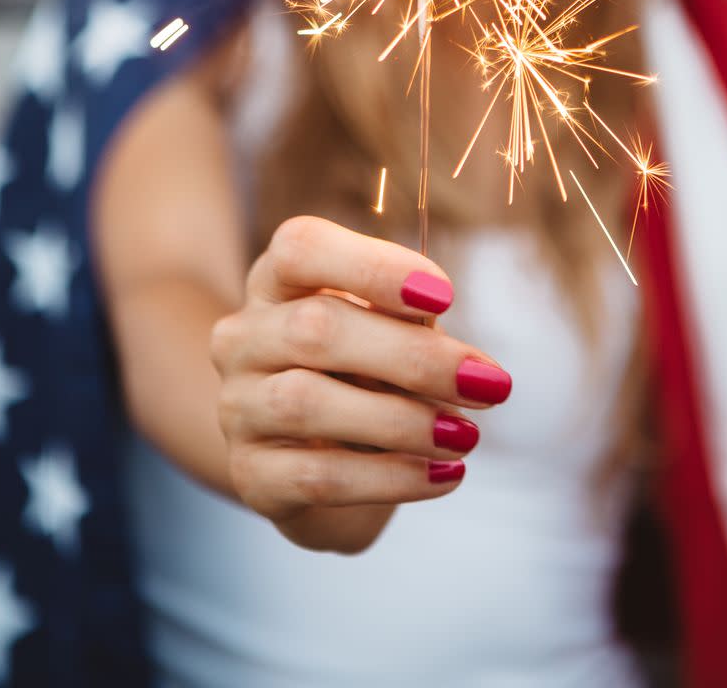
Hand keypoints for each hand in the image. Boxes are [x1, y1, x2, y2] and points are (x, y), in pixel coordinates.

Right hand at [209, 215, 511, 551]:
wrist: (315, 455)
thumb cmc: (363, 369)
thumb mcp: (387, 329)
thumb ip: (409, 320)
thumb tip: (452, 348)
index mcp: (277, 279)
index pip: (301, 248)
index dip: (373, 267)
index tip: (445, 297)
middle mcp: (243, 336)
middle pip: (315, 328)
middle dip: (413, 358)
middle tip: (490, 383)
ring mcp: (237, 407)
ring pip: (308, 403)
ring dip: (404, 421)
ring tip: (467, 435)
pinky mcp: (252, 476)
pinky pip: (318, 476)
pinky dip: (391, 477)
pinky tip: (445, 474)